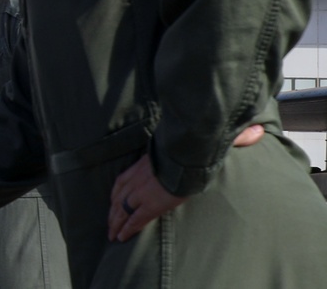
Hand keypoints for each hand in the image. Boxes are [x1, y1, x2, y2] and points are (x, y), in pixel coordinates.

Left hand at [107, 125, 264, 241]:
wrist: (191, 151)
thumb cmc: (197, 144)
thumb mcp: (204, 139)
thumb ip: (230, 138)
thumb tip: (259, 131)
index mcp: (148, 161)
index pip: (127, 176)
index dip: (119, 188)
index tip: (114, 196)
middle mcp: (141, 176)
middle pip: (120, 194)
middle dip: (113, 209)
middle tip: (109, 222)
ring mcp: (143, 190)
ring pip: (123, 208)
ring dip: (115, 220)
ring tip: (112, 233)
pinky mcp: (151, 203)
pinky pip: (135, 219)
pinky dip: (126, 228)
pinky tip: (120, 237)